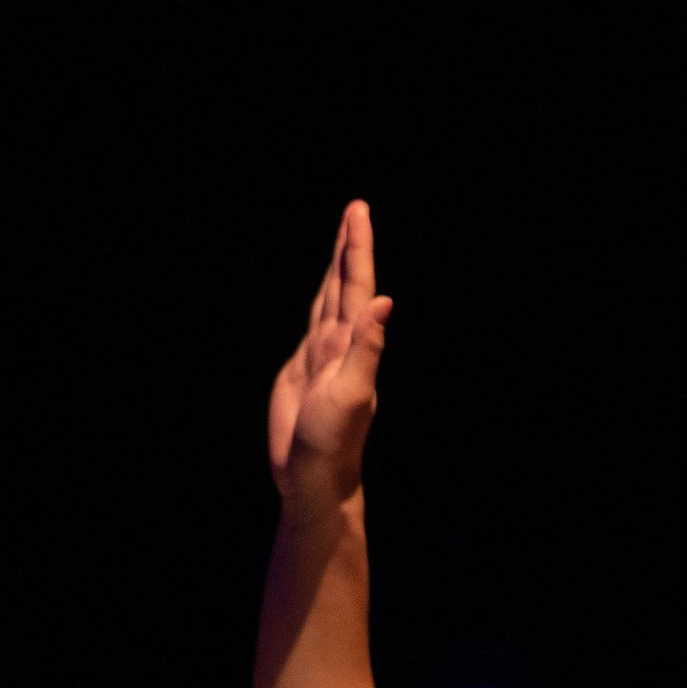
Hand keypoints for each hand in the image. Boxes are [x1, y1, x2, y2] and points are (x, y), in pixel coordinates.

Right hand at [268, 199, 393, 498]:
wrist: (313, 477)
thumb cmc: (333, 442)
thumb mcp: (353, 393)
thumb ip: (368, 348)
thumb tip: (385, 303)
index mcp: (352, 344)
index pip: (356, 285)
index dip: (357, 248)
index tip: (358, 211)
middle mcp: (340, 345)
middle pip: (344, 284)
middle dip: (349, 247)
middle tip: (355, 209)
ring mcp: (321, 357)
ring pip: (328, 301)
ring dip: (335, 270)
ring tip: (341, 242)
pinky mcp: (301, 371)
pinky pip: (312, 325)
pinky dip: (318, 303)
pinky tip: (323, 299)